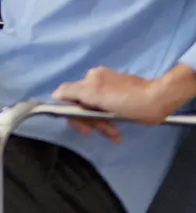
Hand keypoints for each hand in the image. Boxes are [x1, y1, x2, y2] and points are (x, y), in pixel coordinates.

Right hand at [53, 63, 195, 142]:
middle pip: (81, 103)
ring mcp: (105, 82)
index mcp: (89, 82)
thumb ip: (75, 94)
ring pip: (93, 105)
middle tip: (106, 132)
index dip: (69, 112)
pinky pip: (103, 103)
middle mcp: (94, 79)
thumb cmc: (130, 103)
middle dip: (91, 120)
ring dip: (100, 121)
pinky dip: (107, 115)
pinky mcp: (115, 88)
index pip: (66, 94)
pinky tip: (116, 127)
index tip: (84, 127)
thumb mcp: (100, 101)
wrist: (157, 98)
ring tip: (114, 134)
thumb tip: (56, 95)